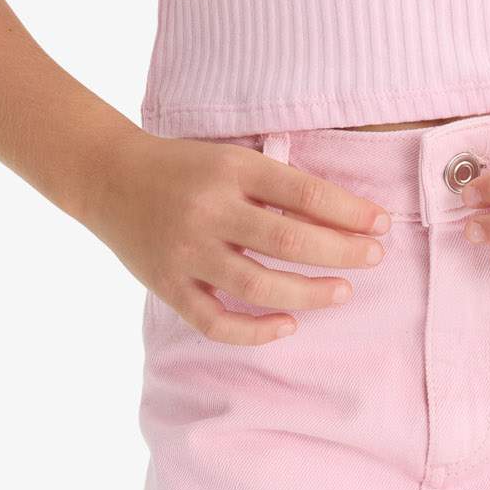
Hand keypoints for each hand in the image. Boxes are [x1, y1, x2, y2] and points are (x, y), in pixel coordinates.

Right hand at [83, 125, 393, 344]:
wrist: (109, 178)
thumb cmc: (185, 168)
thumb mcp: (231, 159)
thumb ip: (276, 184)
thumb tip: (345, 216)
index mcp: (231, 169)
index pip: (304, 192)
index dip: (349, 211)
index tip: (381, 223)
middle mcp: (209, 210)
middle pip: (288, 238)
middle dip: (341, 251)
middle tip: (373, 258)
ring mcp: (186, 252)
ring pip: (259, 284)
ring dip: (309, 292)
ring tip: (342, 291)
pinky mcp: (169, 286)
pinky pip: (216, 321)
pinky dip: (255, 329)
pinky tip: (288, 323)